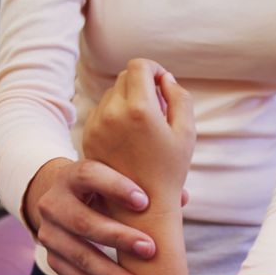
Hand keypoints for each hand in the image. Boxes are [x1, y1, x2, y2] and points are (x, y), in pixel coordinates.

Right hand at [24, 158, 156, 274]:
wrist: (63, 200)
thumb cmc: (103, 188)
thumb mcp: (115, 180)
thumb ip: (145, 186)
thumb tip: (181, 199)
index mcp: (73, 176)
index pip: (90, 175)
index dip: (115, 188)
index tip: (145, 202)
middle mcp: (54, 203)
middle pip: (83, 221)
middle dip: (118, 237)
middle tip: (150, 250)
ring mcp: (49, 233)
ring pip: (78, 256)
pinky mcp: (52, 259)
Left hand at [82, 59, 194, 204]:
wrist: (142, 208)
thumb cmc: (170, 170)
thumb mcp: (186, 132)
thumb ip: (180, 97)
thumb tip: (165, 78)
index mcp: (140, 108)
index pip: (139, 66)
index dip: (154, 69)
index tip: (163, 83)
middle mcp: (113, 112)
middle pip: (124, 77)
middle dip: (142, 84)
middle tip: (158, 106)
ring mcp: (97, 124)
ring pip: (111, 94)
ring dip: (128, 99)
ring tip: (145, 124)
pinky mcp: (88, 136)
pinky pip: (101, 112)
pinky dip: (115, 115)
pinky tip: (130, 137)